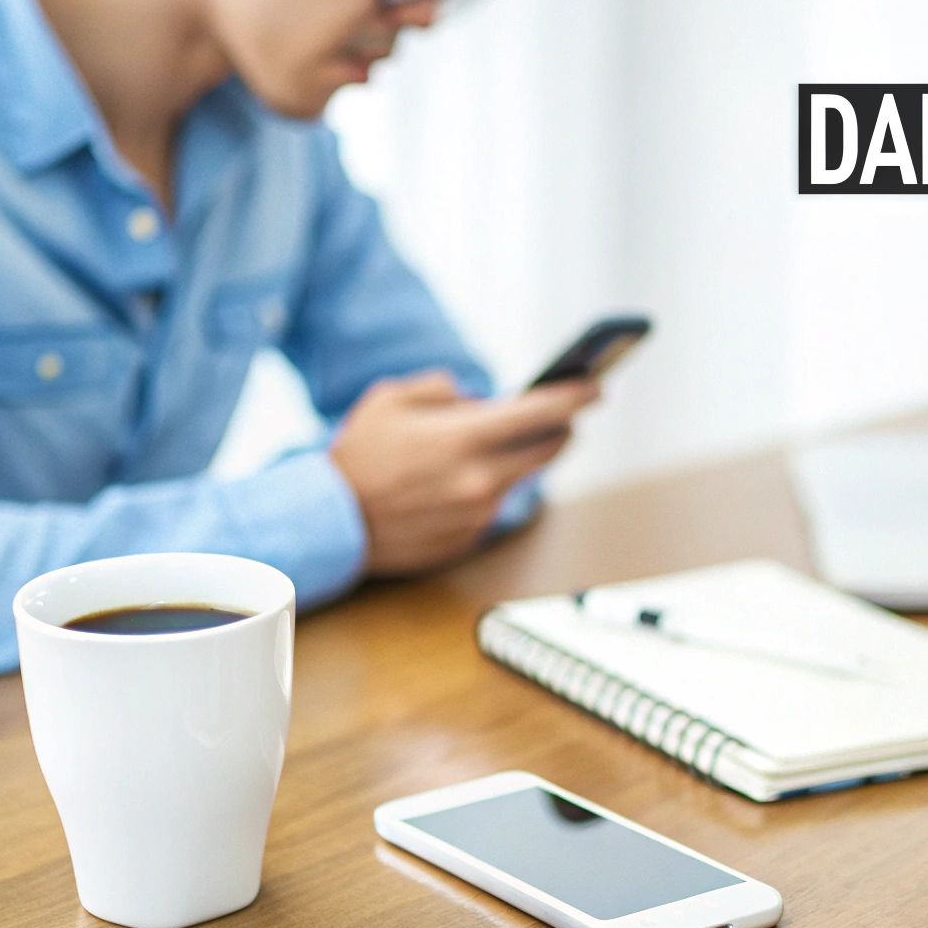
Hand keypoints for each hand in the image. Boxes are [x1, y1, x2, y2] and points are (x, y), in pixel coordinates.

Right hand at [329, 370, 599, 576]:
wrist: (331, 521)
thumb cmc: (358, 455)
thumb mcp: (391, 398)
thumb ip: (442, 389)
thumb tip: (475, 399)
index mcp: (466, 437)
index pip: (544, 412)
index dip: (576, 397)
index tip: (597, 389)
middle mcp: (481, 478)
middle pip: (549, 451)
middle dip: (560, 430)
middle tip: (560, 417)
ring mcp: (478, 514)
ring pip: (518, 480)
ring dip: (514, 461)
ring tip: (489, 446)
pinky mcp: (468, 539)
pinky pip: (490, 507)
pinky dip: (484, 490)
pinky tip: (453, 483)